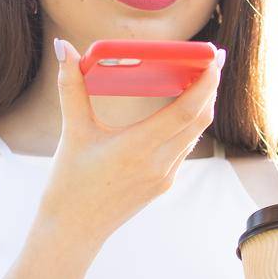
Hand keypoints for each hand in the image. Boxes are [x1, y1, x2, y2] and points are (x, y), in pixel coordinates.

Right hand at [37, 38, 222, 244]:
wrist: (73, 231)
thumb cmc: (68, 184)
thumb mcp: (72, 133)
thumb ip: (71, 87)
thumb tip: (63, 47)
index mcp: (138, 149)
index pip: (186, 111)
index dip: (205, 84)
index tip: (213, 58)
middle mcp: (159, 164)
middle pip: (200, 119)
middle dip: (210, 87)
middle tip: (213, 57)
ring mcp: (165, 176)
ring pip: (195, 134)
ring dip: (203, 105)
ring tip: (204, 77)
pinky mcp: (164, 183)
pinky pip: (185, 147)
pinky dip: (189, 124)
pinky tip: (185, 108)